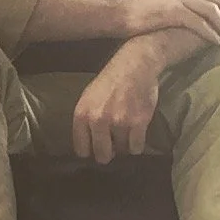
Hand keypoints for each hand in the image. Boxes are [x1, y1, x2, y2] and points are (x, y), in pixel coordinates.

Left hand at [73, 47, 159, 164]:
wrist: (134, 65)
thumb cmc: (110, 80)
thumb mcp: (88, 97)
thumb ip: (86, 120)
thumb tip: (88, 145)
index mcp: (82, 114)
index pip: (81, 149)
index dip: (89, 152)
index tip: (95, 151)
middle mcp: (98, 120)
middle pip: (101, 154)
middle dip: (107, 154)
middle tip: (112, 149)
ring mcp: (119, 122)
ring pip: (121, 151)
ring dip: (124, 146)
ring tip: (126, 134)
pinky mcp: (138, 122)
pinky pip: (136, 147)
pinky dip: (137, 145)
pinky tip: (136, 136)